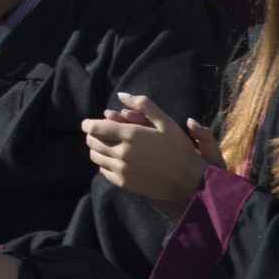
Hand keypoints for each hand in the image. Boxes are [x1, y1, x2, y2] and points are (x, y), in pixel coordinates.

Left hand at [84, 93, 208, 215]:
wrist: (189, 180)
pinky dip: (104, 164)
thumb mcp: (165, 122)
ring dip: (96, 149)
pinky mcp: (124, 183)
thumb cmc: (179, 148)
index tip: (88, 123)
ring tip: (104, 145)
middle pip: (92, 142)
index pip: (95, 128)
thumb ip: (143, 105)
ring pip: (96, 157)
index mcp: (130, 135)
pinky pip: (104, 171)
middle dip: (92, 135)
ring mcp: (122, 169)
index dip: (88, 124)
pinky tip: (113, 160)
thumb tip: (121, 95)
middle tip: (97, 133)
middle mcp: (122, 152)